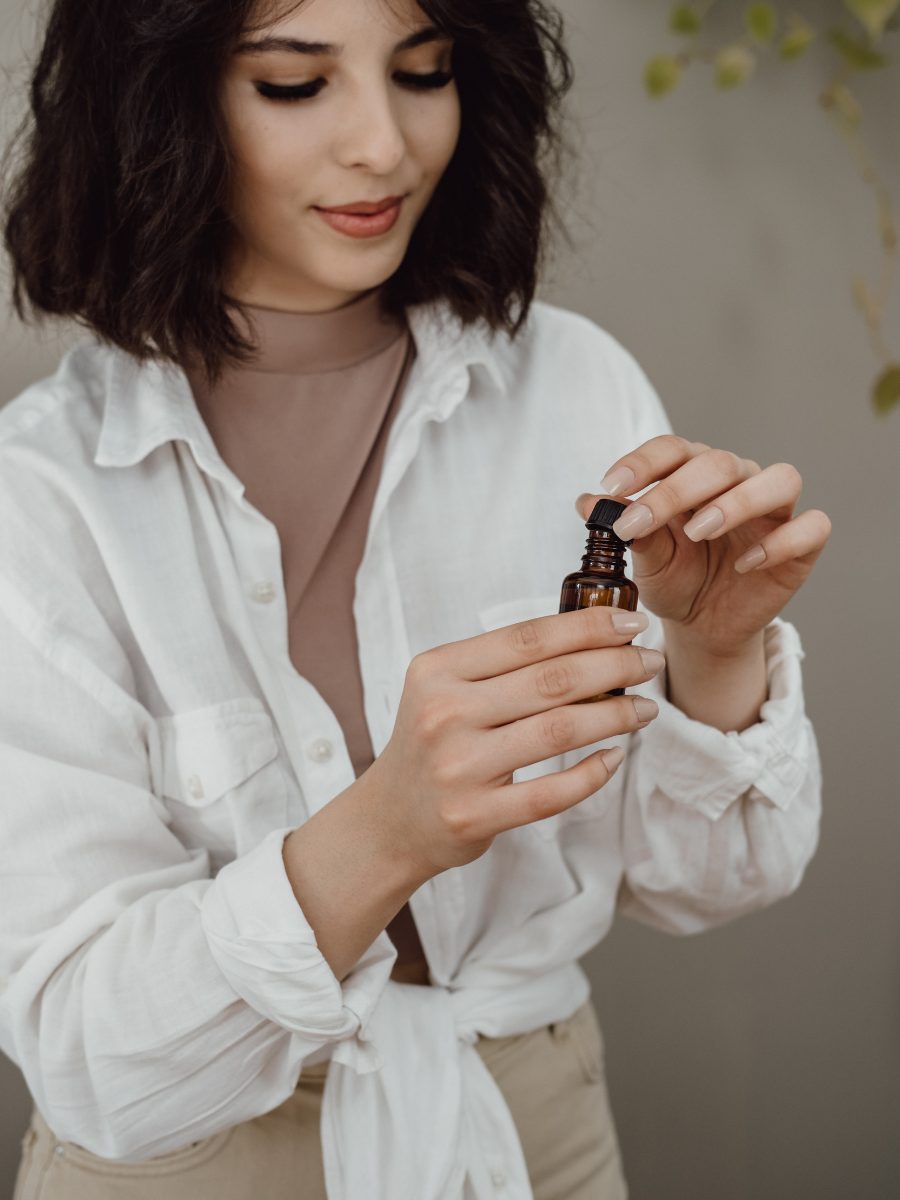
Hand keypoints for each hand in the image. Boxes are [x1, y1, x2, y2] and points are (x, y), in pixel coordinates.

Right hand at [368, 607, 664, 878]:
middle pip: (551, 680)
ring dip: (615, 715)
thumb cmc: (433, 743)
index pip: (527, 638)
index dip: (588, 626)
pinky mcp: (475, 815)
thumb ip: (501, 664)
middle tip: (651, 662)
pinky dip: (592, 773)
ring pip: (559, 731)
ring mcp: (459, 768)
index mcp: (438, 670)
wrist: (390, 817)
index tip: (632, 623)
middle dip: (615, 665)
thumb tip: (590, 637)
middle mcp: (444, 714)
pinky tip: (614, 758)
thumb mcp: (446, 688)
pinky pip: (551, 792)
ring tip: (645, 708)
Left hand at [576, 436, 831, 656]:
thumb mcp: (645, 559)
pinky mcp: (802, 545)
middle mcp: (738, 482)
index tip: (611, 487)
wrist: (702, 626)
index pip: (674, 449)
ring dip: (737, 502)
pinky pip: (812, 527)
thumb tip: (588, 502)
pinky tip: (746, 563)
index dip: (643, 462)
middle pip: (719, 463)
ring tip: (698, 532)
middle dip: (676, 490)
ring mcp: (774, 511)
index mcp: (694, 475)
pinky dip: (782, 541)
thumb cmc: (675, 579)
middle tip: (639, 523)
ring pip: (780, 479)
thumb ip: (626, 527)